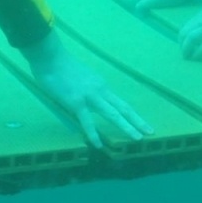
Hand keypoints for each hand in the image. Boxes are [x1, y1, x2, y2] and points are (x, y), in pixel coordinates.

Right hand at [21, 31, 152, 147]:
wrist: (50, 57)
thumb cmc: (61, 66)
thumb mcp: (81, 78)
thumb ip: (87, 90)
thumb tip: (89, 100)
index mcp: (101, 86)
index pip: (120, 103)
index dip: (132, 114)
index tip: (143, 124)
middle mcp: (100, 91)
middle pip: (123, 108)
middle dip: (138, 121)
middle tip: (151, 132)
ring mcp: (90, 96)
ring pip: (113, 114)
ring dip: (126, 126)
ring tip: (137, 138)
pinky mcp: (76, 102)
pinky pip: (87, 121)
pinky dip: (93, 133)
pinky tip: (98, 144)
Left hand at [178, 0, 201, 59]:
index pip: (187, 25)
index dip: (183, 36)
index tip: (183, 43)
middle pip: (186, 32)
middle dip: (182, 44)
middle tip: (184, 52)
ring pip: (192, 38)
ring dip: (187, 49)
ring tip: (187, 57)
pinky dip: (199, 52)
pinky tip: (197, 57)